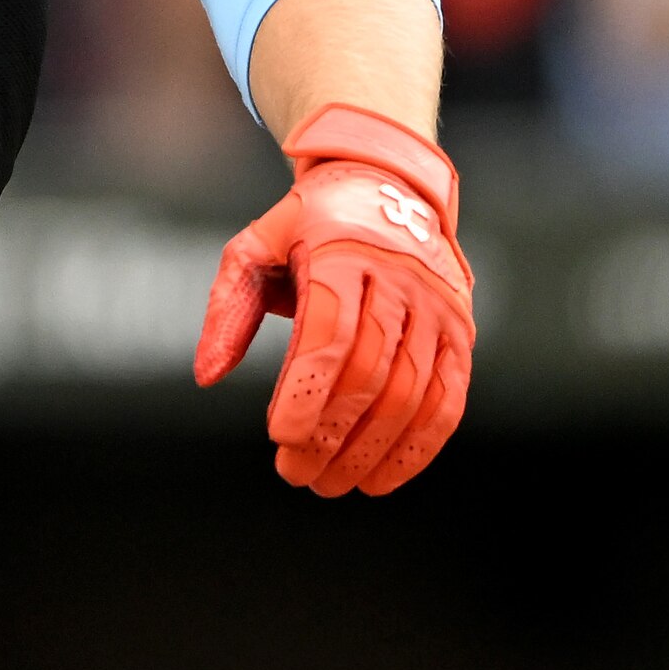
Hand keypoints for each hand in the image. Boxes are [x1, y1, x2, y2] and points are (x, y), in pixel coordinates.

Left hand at [193, 103, 470, 498]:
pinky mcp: (462, 332)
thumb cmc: (306, 225)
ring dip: (369, 450)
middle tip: (295, 474)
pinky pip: (448, 399)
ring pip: (410, 393)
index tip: (279, 437)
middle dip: (331, 432)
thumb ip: (229, 306)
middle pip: (369, 371)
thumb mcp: (256, 245)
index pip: (330, 331)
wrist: (386, 185)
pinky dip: (418, 448)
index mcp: (343, 250)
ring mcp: (437, 307)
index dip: (306, 389)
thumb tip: (206, 375)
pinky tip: (380, 479)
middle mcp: (399, 278)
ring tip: (329, 484)